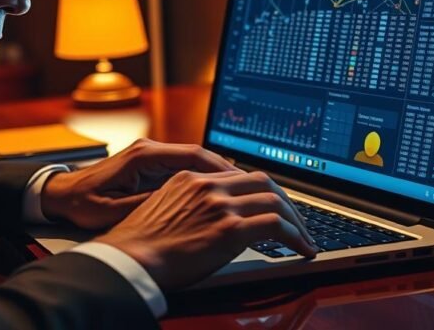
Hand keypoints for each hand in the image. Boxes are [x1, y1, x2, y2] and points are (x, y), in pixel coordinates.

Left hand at [40, 138, 239, 229]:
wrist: (60, 194)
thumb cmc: (82, 203)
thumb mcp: (115, 211)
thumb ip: (148, 205)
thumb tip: (181, 208)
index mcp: (143, 156)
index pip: (193, 156)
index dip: (221, 169)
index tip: (242, 182)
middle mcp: (149, 149)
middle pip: (198, 156)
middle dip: (225, 171)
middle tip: (251, 188)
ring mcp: (149, 155)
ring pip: (192, 161)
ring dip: (215, 175)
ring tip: (240, 193)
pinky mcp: (147, 164)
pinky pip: (181, 168)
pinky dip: (200, 179)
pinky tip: (214, 194)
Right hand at [94, 170, 318, 290]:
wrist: (128, 258)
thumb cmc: (138, 245)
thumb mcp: (160, 209)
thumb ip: (187, 204)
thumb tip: (206, 218)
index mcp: (189, 178)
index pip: (238, 175)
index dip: (261, 190)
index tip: (272, 204)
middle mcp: (207, 185)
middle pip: (262, 180)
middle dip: (285, 200)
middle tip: (296, 220)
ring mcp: (220, 204)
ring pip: (274, 199)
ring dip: (296, 220)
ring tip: (304, 238)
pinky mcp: (229, 228)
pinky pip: (276, 225)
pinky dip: (295, 237)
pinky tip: (302, 249)